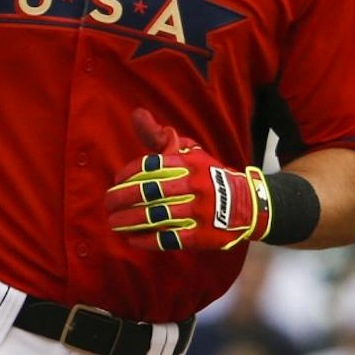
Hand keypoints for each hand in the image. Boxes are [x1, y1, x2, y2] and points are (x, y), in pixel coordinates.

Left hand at [105, 108, 273, 252]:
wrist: (248, 203)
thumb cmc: (208, 174)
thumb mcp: (190, 151)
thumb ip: (161, 137)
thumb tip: (137, 114)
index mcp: (190, 163)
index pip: (151, 165)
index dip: (128, 173)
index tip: (116, 181)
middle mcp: (196, 186)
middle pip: (149, 192)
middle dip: (123, 198)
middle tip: (107, 203)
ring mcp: (200, 212)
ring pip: (156, 216)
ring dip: (130, 220)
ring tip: (114, 223)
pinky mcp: (203, 236)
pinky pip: (169, 238)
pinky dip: (148, 240)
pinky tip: (132, 239)